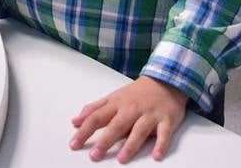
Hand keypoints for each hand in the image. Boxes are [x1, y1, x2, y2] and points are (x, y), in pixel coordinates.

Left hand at [70, 76, 188, 162]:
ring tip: (121, 159)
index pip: (96, 118)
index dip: (84, 131)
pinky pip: (164, 134)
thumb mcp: (113, 98)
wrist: (165, 81)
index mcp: (116, 104)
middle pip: (115, 126)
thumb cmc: (136, 93)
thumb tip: (75, 121)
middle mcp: (131, 109)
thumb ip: (94, 109)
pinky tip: (156, 156)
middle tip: (94, 156)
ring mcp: (149, 114)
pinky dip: (161, 145)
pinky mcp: (166, 120)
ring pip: (138, 130)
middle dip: (104, 141)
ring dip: (130, 145)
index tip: (74, 144)